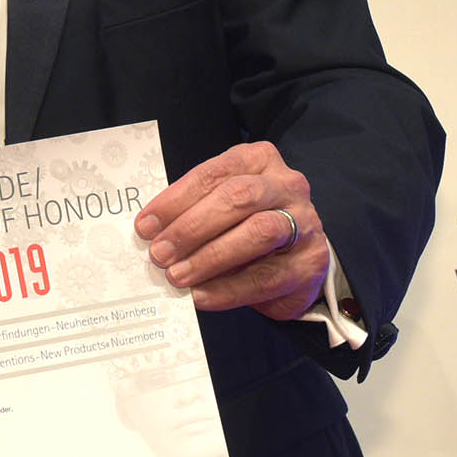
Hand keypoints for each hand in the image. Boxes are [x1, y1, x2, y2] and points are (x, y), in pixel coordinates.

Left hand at [134, 141, 328, 320]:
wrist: (294, 261)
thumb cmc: (245, 226)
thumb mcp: (220, 207)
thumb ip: (192, 211)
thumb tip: (150, 234)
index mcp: (258, 160)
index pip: (213, 173)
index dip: (175, 200)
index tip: (145, 226)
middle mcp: (286, 185)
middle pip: (237, 198)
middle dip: (192, 227)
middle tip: (159, 253)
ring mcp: (305, 223)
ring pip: (257, 232)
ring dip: (209, 257)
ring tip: (177, 276)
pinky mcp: (311, 263)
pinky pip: (267, 276)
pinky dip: (228, 288)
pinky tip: (200, 296)